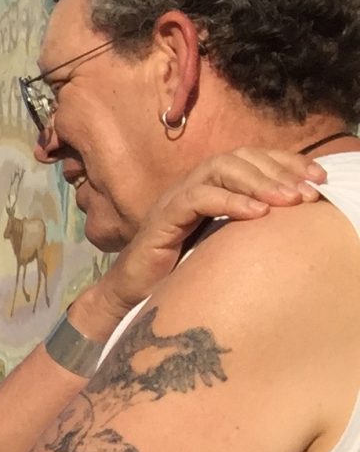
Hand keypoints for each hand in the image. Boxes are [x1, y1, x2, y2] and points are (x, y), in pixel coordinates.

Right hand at [91, 145, 328, 322]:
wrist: (131, 294)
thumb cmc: (180, 270)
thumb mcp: (225, 241)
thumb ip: (250, 221)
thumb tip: (295, 212)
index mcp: (209, 186)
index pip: (252, 158)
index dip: (287, 162)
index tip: (319, 179)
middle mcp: (192, 185)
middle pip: (239, 157)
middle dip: (279, 171)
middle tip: (307, 193)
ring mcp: (175, 199)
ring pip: (219, 169)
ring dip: (258, 182)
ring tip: (287, 201)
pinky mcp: (161, 219)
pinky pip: (198, 198)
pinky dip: (230, 202)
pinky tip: (257, 214)